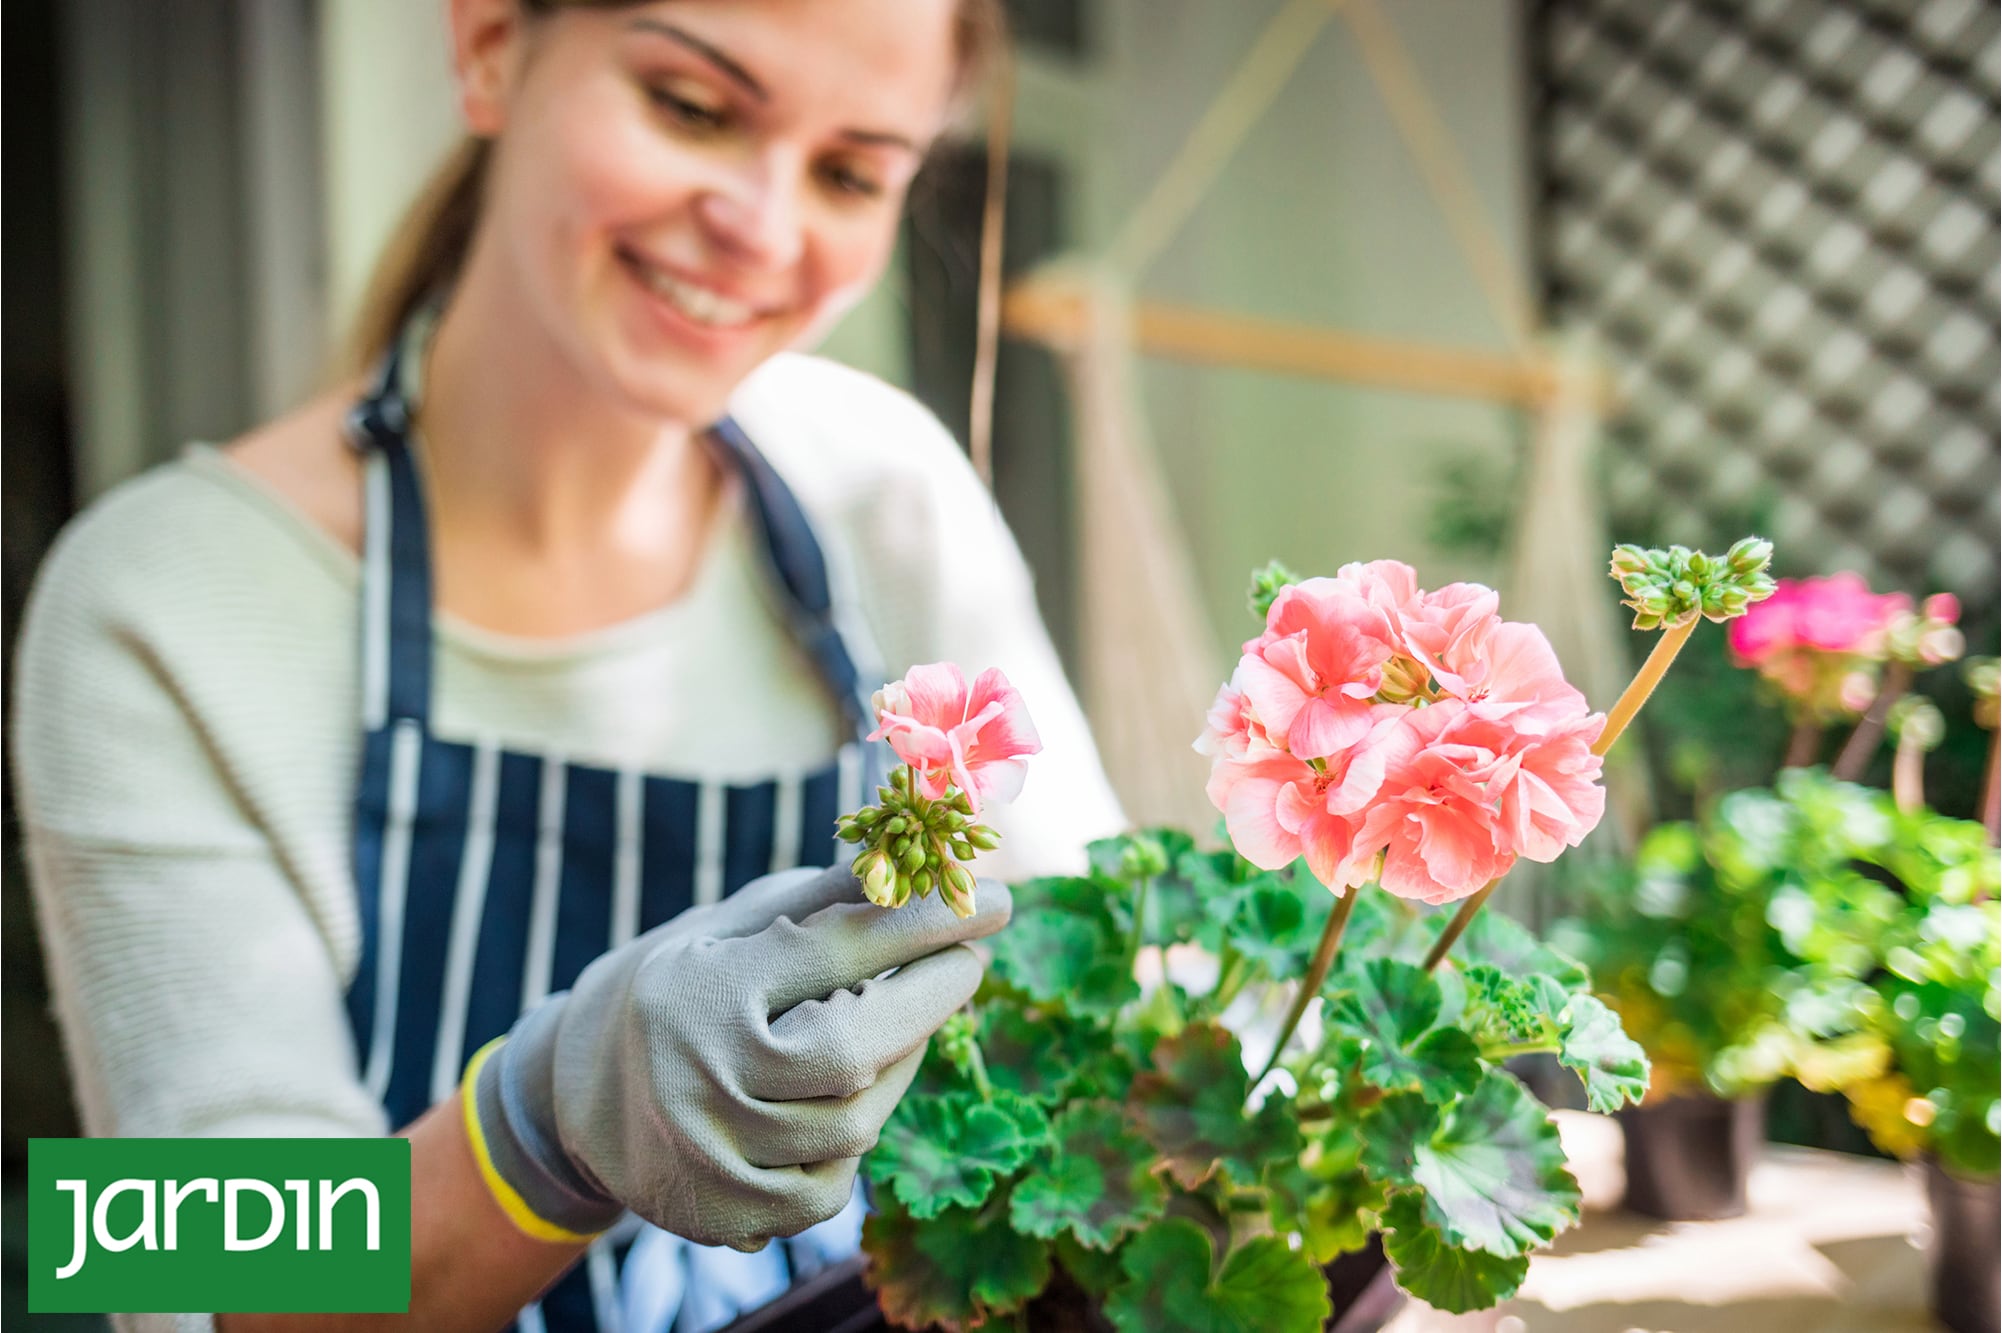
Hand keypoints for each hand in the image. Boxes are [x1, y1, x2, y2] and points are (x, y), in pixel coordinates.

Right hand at [465, 865, 1009, 1248]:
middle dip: (931, 998)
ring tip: (900, 1024)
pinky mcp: (726, 1217)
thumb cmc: (682, 987)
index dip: (926, 922)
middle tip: (968, 957)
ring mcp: (710, 1157)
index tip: (998, 899)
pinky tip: (847, 1095)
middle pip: (854, 1049)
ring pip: (855, 1124)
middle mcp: (700, 1077)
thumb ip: (824, 901)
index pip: (836, 949)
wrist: (578, 1096)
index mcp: (702, 987)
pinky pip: (833, 1183)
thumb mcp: (732, 927)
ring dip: (899, 1067)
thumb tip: (927, 859)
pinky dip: (855, 1135)